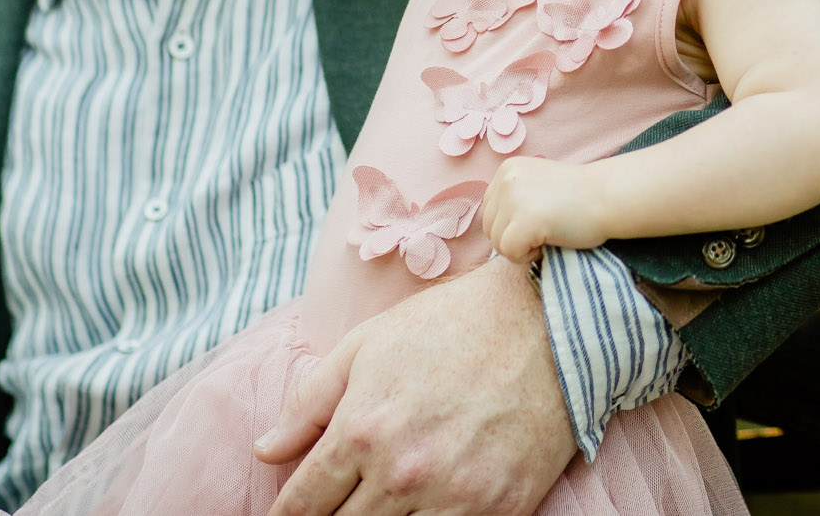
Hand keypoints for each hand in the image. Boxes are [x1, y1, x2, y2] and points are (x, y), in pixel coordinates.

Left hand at [256, 256, 574, 515]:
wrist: (552, 322)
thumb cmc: (454, 324)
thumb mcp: (368, 344)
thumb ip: (309, 401)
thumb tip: (267, 450)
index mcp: (361, 431)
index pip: (302, 504)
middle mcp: (402, 473)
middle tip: (334, 509)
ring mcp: (453, 497)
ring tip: (381, 508)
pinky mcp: (499, 510)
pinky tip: (424, 512)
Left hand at [483, 157, 609, 264]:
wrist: (609, 196)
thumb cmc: (580, 197)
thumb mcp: (537, 184)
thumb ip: (515, 196)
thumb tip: (494, 226)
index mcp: (507, 169)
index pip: (489, 210)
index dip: (511, 224)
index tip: (540, 218)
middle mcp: (506, 179)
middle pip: (489, 227)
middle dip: (514, 237)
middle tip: (546, 229)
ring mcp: (513, 199)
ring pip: (497, 242)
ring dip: (521, 247)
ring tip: (549, 233)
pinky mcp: (523, 220)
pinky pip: (509, 252)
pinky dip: (527, 256)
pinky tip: (549, 241)